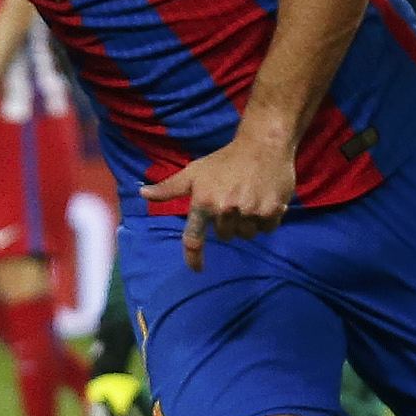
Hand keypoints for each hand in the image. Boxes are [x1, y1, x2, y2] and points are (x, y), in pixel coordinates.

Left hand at [140, 125, 293, 268]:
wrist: (262, 145)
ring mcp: (250, 211)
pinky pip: (267, 229)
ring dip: (247, 224)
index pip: (194, 238)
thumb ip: (169, 188)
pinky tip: (263, 202)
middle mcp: (225, 210)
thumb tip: (143, 193)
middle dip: (228, 224)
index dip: (194, 256)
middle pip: (226, 236)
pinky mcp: (272, 211)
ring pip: (247, 235)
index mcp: (204, 202)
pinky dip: (266, 220)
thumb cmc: (224, 160)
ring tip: (248, 202)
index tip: (196, 269)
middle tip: (232, 203)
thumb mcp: (194, 172)